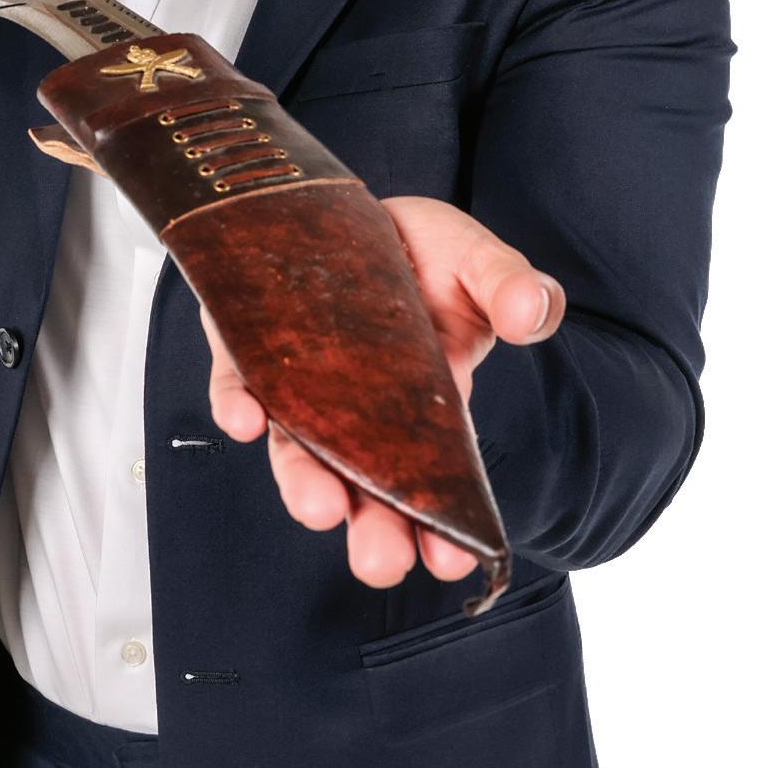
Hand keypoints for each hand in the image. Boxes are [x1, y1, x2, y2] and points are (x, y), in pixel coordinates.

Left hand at [198, 196, 565, 589]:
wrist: (341, 204)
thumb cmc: (421, 249)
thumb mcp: (477, 260)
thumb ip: (511, 286)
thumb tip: (533, 313)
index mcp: (425, 401)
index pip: (434, 476)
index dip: (441, 524)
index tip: (452, 559)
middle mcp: (357, 406)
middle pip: (361, 482)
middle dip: (372, 527)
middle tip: (380, 563)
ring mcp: (299, 379)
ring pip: (295, 446)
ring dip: (303, 481)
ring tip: (319, 509)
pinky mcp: (245, 343)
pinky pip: (235, 383)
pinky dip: (236, 403)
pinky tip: (245, 418)